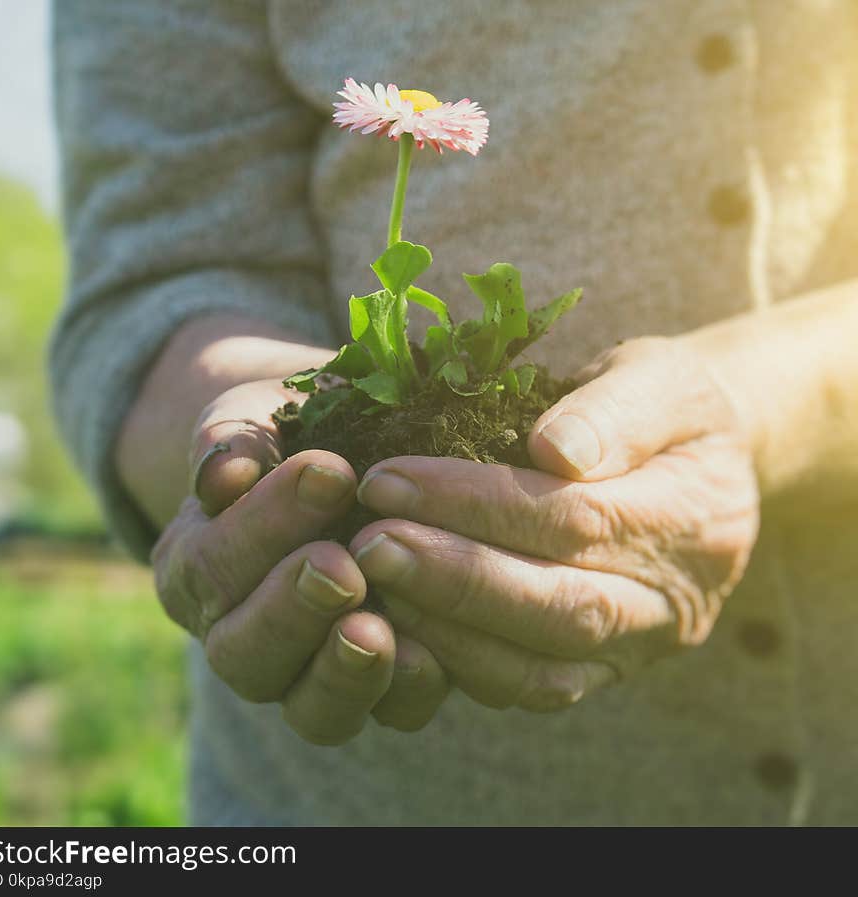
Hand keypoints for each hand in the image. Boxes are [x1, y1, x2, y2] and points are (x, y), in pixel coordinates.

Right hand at [151, 379, 447, 743]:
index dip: (265, 526)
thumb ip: (233, 437)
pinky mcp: (374, 688)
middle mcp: (240, 635)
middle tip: (342, 567)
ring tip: (374, 631)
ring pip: (307, 708)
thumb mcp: (258, 417)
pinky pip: (385, 716)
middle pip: (243, 652)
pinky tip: (432, 657)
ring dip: (340, 672)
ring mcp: (306, 673)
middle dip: (293, 608)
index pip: (211, 565)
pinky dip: (405, 692)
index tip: (331, 473)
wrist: (344, 468)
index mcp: (198, 568)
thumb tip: (224, 474)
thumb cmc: (293, 436)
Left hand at [350, 337, 759, 710]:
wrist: (707, 462)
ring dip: (449, 631)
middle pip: (556, 606)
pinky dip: (464, 665)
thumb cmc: (671, 407)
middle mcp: (671, 601)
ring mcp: (640, 646)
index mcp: (690, 517)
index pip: (572, 518)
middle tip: (368, 546)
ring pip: (541, 670)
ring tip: (374, 583)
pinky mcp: (604, 669)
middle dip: (452, 579)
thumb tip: (554, 451)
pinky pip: (533, 689)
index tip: (389, 479)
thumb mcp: (661, 378)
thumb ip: (615, 411)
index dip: (477, 504)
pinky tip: (405, 626)